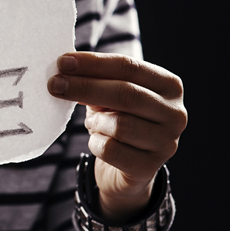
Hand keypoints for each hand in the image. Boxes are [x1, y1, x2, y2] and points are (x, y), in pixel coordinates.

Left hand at [47, 52, 186, 221]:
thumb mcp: (110, 96)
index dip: (93, 63)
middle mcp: (175, 113)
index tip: (63, 63)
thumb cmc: (118, 120)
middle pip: (125, 93)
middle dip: (85, 87)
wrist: (127, 168)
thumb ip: (96, 80)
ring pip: (119, 124)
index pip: (129, 67)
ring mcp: (166, 142)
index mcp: (169, 85)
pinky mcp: (149, 167)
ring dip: (95, 122)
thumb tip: (65, 69)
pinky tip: (97, 141)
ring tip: (93, 122)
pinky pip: (110, 150)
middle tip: (54, 85)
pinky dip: (95, 143)